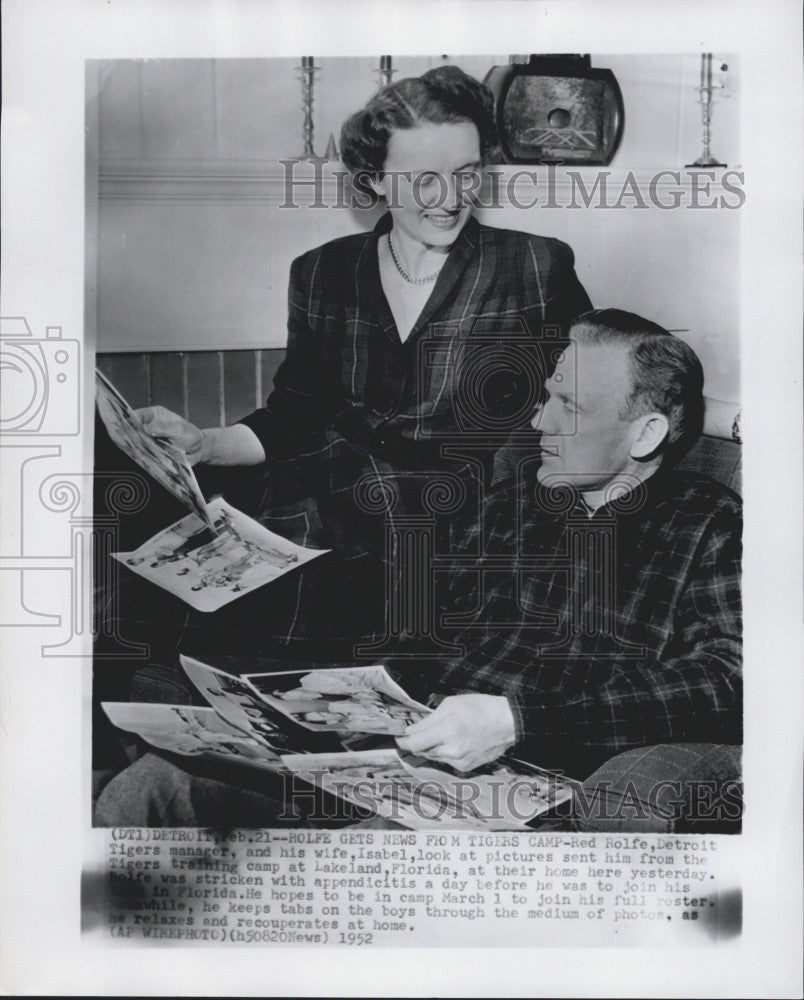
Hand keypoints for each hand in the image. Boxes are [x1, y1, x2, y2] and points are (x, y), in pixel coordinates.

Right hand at [135, 406, 205, 462]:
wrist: (198, 450)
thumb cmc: (190, 435)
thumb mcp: (179, 430)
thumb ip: (164, 428)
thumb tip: (146, 428)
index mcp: (156, 415)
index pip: (139, 414)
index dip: (131, 419)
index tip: (128, 427)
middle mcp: (150, 426)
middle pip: (134, 428)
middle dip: (130, 434)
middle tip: (130, 440)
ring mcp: (149, 439)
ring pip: (136, 441)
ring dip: (135, 446)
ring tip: (135, 450)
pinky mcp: (151, 451)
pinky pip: (143, 452)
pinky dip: (142, 455)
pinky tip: (141, 457)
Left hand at [396, 694, 515, 771]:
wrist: (508, 723)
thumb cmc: (481, 708)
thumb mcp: (452, 705)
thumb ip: (429, 720)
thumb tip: (412, 730)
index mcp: (448, 731)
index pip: (415, 743)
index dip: (403, 740)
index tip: (399, 736)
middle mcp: (452, 751)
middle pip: (422, 751)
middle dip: (417, 742)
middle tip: (416, 733)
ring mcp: (459, 762)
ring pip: (433, 757)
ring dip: (431, 747)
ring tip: (441, 734)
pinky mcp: (466, 768)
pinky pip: (446, 761)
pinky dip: (444, 753)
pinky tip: (453, 742)